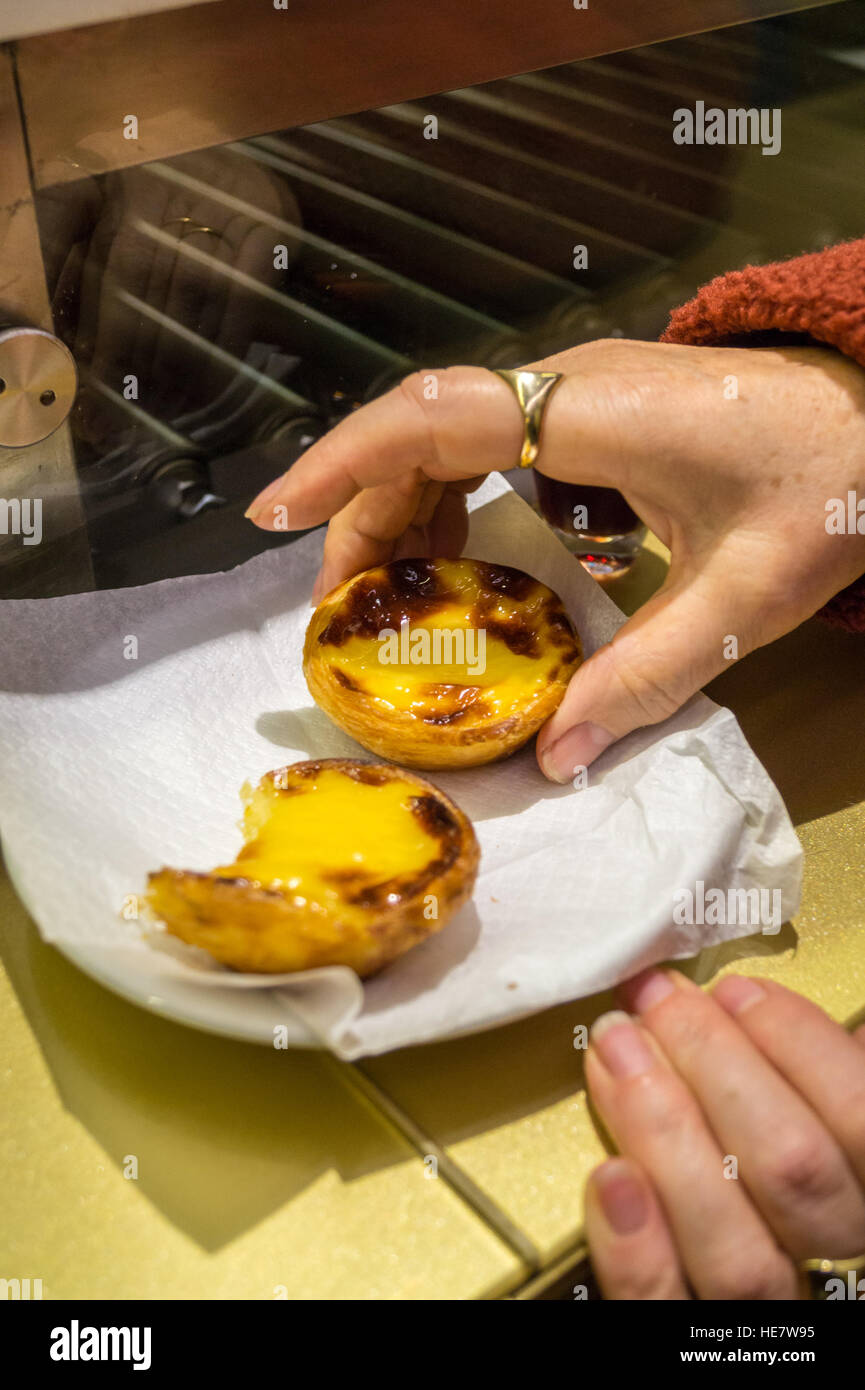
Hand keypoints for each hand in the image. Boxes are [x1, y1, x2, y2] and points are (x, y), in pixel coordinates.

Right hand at [245, 339, 864, 780]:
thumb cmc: (830, 486)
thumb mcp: (747, 598)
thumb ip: (649, 676)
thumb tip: (555, 757)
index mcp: (595, 415)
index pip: (435, 418)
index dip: (344, 465)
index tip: (274, 518)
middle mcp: (571, 384)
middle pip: (421, 428)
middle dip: (360, 513)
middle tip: (335, 611)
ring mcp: (579, 389)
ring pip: (447, 431)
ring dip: (400, 508)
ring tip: (382, 599)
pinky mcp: (591, 408)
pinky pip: (489, 440)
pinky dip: (448, 499)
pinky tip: (454, 565)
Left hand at [583, 972, 864, 1298]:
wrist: (735, 1279)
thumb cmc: (781, 1158)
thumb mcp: (824, 1115)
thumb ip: (827, 1077)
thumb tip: (813, 1010)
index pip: (861, 1118)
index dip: (797, 1043)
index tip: (734, 990)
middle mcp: (836, 1258)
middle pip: (792, 1168)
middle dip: (713, 1063)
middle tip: (657, 1001)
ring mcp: (766, 1309)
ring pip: (737, 1247)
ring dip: (666, 1131)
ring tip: (617, 1054)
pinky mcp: (680, 1339)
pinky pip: (664, 1308)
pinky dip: (635, 1245)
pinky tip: (609, 1177)